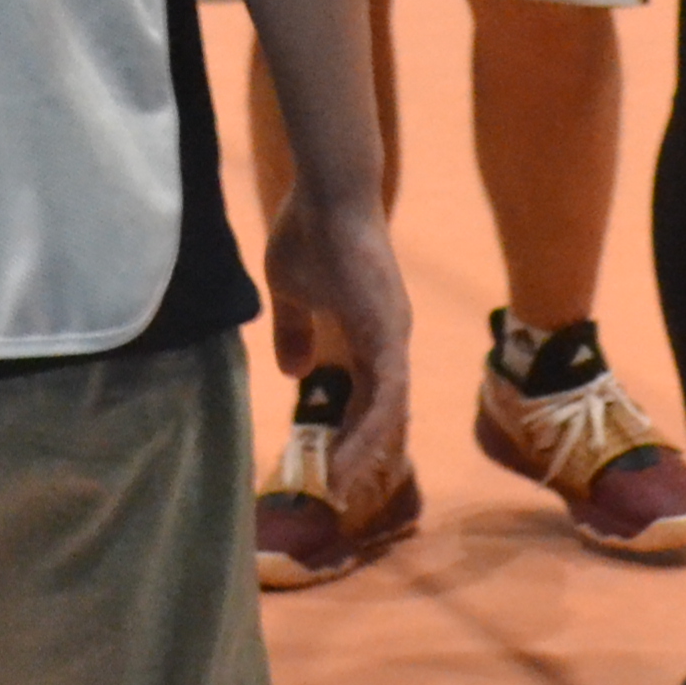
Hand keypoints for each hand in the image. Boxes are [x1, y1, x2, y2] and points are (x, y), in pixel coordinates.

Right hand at [259, 184, 412, 519]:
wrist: (327, 192)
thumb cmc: (308, 231)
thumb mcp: (291, 290)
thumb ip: (294, 331)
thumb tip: (295, 372)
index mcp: (370, 330)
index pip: (369, 393)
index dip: (353, 430)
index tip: (332, 464)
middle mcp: (390, 338)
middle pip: (383, 411)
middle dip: (362, 453)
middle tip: (340, 492)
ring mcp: (394, 337)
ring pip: (388, 413)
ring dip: (365, 452)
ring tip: (341, 488)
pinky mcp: (389, 334)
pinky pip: (386, 398)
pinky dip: (369, 432)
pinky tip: (347, 459)